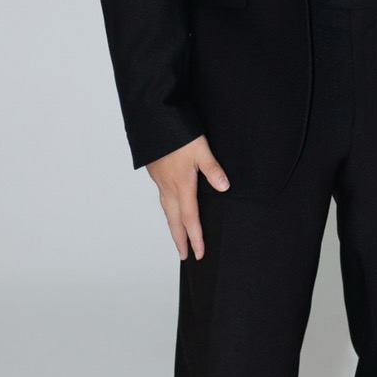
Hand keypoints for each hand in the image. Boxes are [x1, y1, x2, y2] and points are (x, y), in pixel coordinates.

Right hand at [148, 135, 229, 261]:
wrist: (152, 120)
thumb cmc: (176, 133)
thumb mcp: (200, 148)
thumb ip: (212, 168)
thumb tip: (224, 187)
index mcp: (182, 185)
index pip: (190, 218)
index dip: (195, 237)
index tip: (199, 254)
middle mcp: (169, 187)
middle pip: (174, 221)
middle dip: (180, 240)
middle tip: (183, 256)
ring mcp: (160, 181)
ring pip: (166, 210)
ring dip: (172, 226)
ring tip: (177, 236)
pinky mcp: (155, 173)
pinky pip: (162, 198)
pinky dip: (167, 209)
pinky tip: (170, 206)